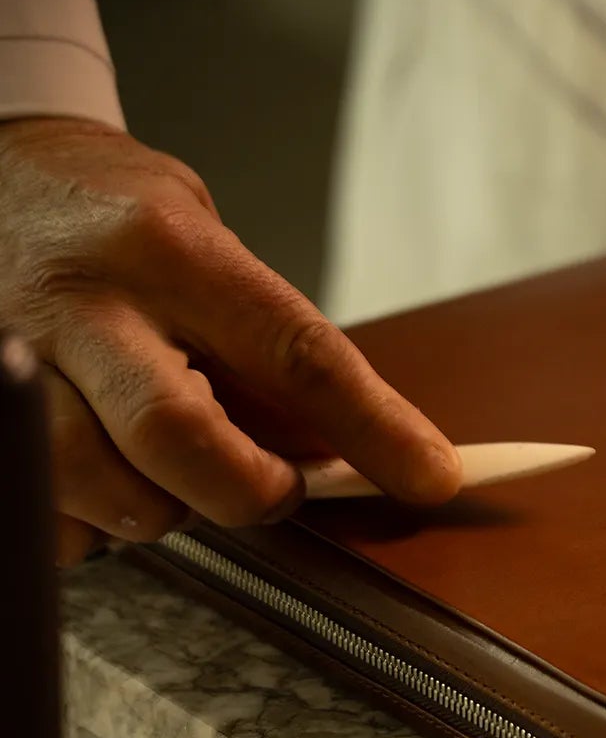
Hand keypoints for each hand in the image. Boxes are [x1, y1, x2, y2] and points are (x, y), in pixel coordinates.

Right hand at [0, 117, 459, 564]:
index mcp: (169, 250)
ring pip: (101, 488)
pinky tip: (100, 477)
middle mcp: (85, 301)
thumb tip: (341, 450)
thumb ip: (264, 341)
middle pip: (180, 437)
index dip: (374, 429)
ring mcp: (13, 355)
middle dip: (245, 490)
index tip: (430, 477)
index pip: (297, 354)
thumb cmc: (114, 217)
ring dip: (159, 509)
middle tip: (270, 487)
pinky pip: (43, 510)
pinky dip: (87, 520)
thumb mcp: (205, 242)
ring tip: (168, 469)